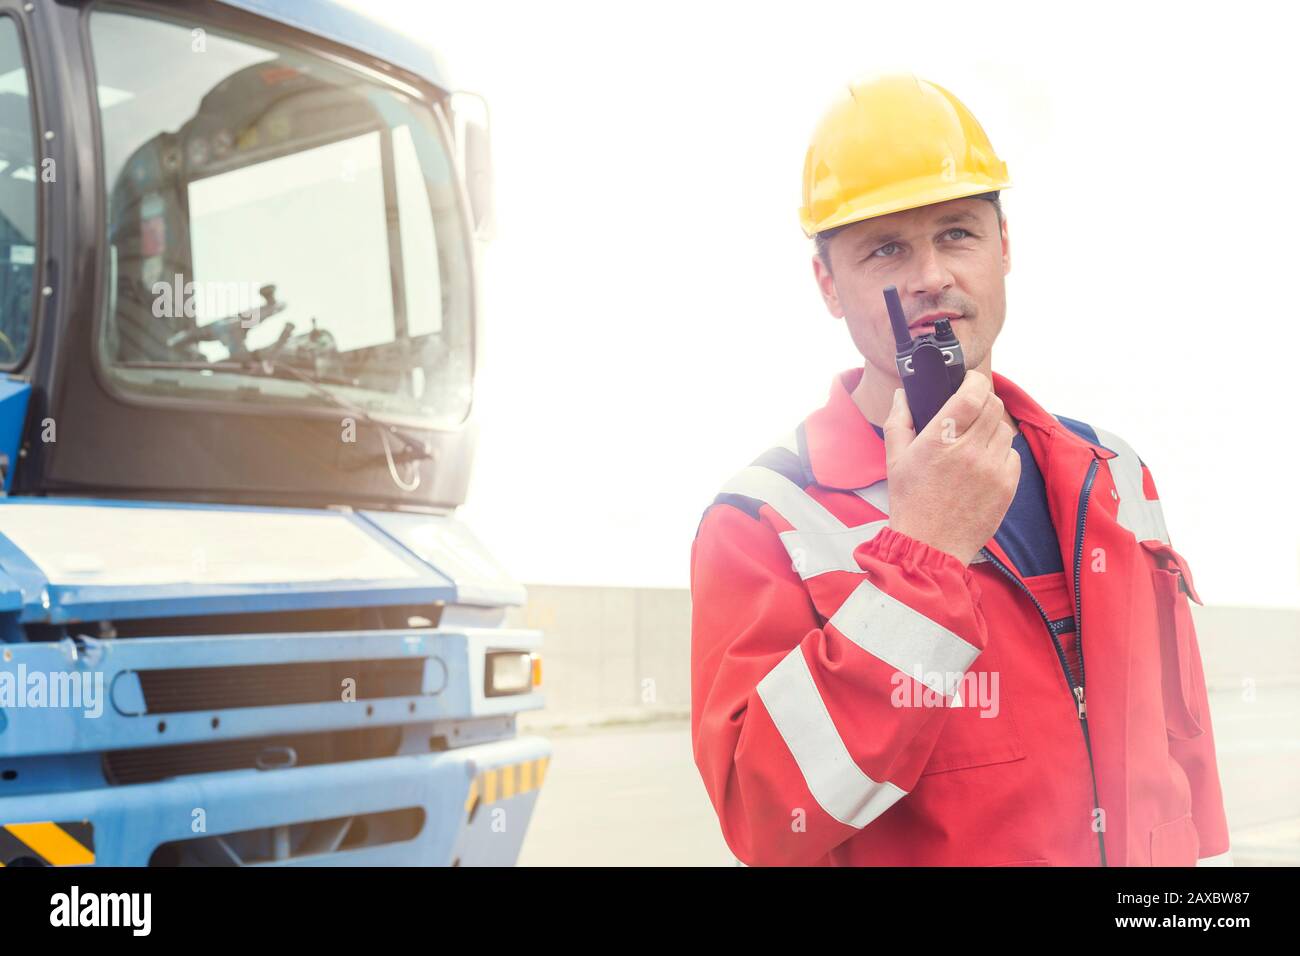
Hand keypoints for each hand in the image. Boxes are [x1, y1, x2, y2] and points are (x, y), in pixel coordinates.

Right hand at [881, 370, 1019, 565]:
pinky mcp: (1007, 486)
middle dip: (983, 401)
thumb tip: (904, 394)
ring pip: (1004, 429)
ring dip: (992, 428)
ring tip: (975, 441)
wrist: (930, 545)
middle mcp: (970, 450)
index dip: (975, 380)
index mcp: (940, 439)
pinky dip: (1001, 454)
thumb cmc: (910, 502)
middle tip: (971, 410)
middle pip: (994, 406)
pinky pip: (1012, 455)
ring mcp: (992, 469)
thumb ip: (899, 420)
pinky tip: (983, 464)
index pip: (972, 393)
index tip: (969, 381)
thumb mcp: (895, 459)